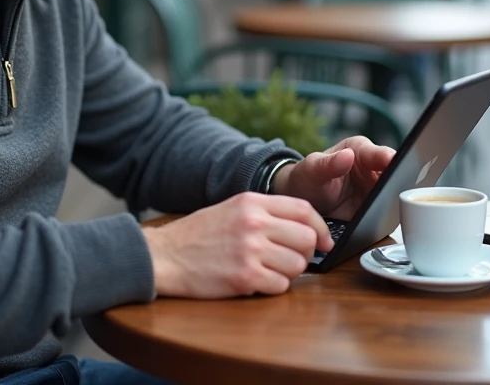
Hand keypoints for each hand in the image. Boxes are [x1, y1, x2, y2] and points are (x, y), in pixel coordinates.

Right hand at [142, 191, 332, 298]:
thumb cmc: (198, 235)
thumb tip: (302, 226)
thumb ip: (265, 213)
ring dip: (288, 272)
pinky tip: (256, 282)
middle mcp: (254, 223)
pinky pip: (280, 286)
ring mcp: (250, 250)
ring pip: (297, 265)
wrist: (165, 256)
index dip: (320, 228)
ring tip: (269, 271)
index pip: (304, 209)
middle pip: (306, 238)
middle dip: (305, 253)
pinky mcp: (244, 277)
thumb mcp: (232, 209)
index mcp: (252, 202)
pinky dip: (273, 287)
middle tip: (291, 260)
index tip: (324, 242)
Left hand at [271, 137, 395, 220]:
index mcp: (361, 151)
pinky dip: (389, 219)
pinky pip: (389, 214)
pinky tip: (387, 224)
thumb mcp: (312, 169)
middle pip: (395, 176)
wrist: (304, 201)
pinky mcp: (378, 210)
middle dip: (400, 183)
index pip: (380, 154)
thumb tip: (348, 156)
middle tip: (400, 192)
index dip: (389, 159)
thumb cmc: (307, 178)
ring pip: (396, 196)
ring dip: (397, 203)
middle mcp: (374, 169)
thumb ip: (328, 163)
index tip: (394, 163)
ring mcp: (378, 190)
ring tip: (395, 211)